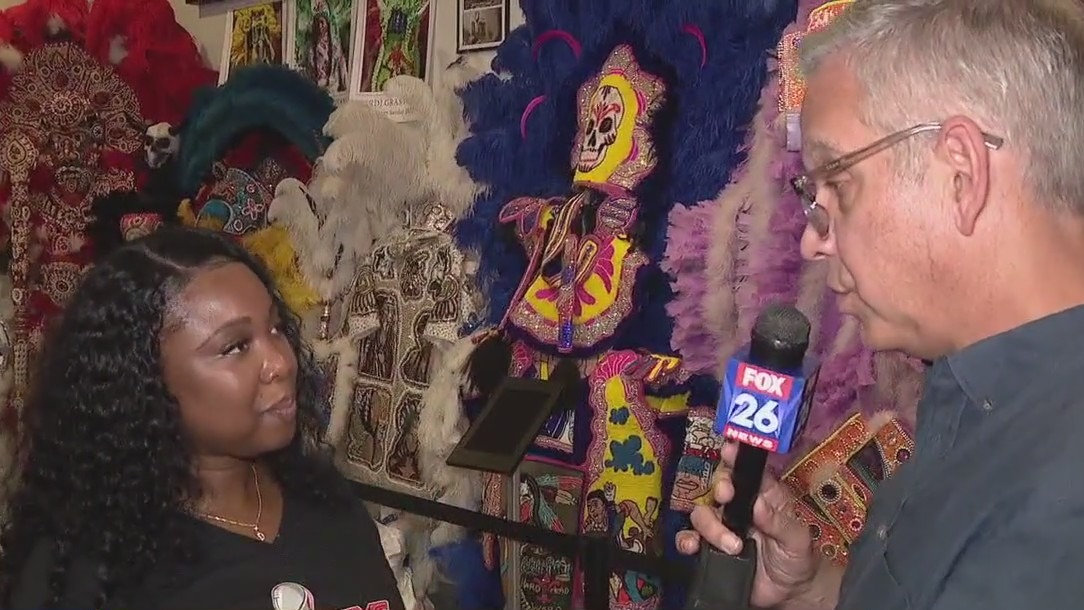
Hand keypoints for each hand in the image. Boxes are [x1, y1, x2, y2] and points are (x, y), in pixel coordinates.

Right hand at [675, 442, 818, 608]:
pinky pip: (689, 539)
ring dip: (712, 527)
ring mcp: (723, 527)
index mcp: (763, 496)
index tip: (728, 451)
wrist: (788, 592)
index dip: (735, 458)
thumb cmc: (797, 559)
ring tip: (733, 545)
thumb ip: (780, 523)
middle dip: (720, 487)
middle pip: (718, 487)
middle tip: (726, 496)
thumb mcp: (797, 540)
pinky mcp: (710, 548)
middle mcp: (739, 507)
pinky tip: (695, 546)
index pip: (746, 471)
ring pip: (701, 513)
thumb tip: (759, 504)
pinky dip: (687, 540)